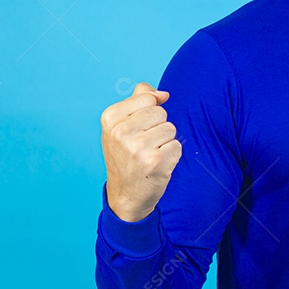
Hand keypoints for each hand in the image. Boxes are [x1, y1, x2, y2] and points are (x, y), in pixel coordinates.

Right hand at [100, 81, 180, 221]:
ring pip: (170, 128)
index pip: (148, 98)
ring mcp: (138, 148)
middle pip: (160, 112)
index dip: (149, 112)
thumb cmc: (126, 155)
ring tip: (150, 155)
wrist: (125, 195)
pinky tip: (157, 164)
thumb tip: (163, 94)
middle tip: (144, 145)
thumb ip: (139, 100)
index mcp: (110, 118)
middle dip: (158, 127)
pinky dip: (171, 155)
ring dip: (165, 142)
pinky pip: (177, 145)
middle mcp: (121, 132)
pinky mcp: (155, 162)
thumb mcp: (121, 125)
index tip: (137, 129)